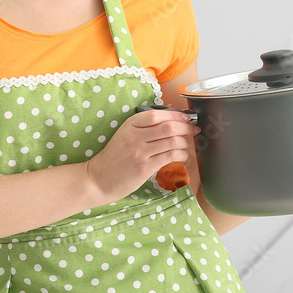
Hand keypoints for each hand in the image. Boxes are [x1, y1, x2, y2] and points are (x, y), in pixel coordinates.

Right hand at [83, 108, 199, 202]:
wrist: (98, 178)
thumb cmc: (114, 157)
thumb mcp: (124, 135)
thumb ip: (143, 126)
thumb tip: (169, 116)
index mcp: (129, 125)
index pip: (157, 114)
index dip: (175, 114)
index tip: (186, 117)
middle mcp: (134, 136)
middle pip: (168, 126)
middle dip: (185, 127)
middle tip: (193, 130)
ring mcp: (139, 152)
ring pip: (171, 141)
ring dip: (185, 142)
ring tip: (187, 144)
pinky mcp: (144, 167)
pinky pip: (169, 156)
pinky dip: (181, 154)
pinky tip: (182, 155)